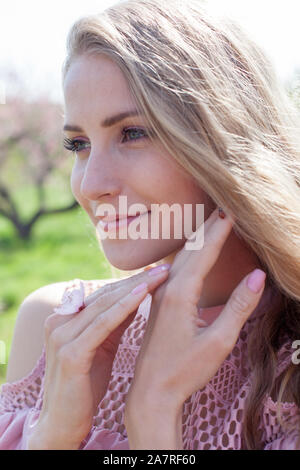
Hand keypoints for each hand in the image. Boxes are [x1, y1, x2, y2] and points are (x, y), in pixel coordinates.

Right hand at [29, 266, 170, 448]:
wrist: (63, 422)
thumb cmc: (85, 385)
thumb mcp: (102, 347)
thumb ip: (114, 323)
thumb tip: (137, 297)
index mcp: (65, 318)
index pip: (104, 293)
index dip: (131, 281)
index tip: (156, 270)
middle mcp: (60, 322)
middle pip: (106, 294)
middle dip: (138, 280)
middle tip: (164, 267)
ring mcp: (62, 336)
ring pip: (106, 304)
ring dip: (136, 287)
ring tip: (160, 275)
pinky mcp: (70, 353)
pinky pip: (103, 324)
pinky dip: (124, 307)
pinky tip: (143, 294)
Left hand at [124, 207, 265, 446]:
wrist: (151, 392)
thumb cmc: (184, 371)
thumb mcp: (219, 342)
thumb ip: (239, 307)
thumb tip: (258, 276)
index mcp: (180, 294)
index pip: (204, 253)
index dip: (219, 231)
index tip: (231, 210)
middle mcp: (166, 288)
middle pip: (190, 249)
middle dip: (208, 227)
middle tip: (224, 207)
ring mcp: (159, 295)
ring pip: (180, 257)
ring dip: (197, 238)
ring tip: (212, 223)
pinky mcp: (157, 303)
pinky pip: (173, 269)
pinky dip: (188, 254)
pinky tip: (192, 253)